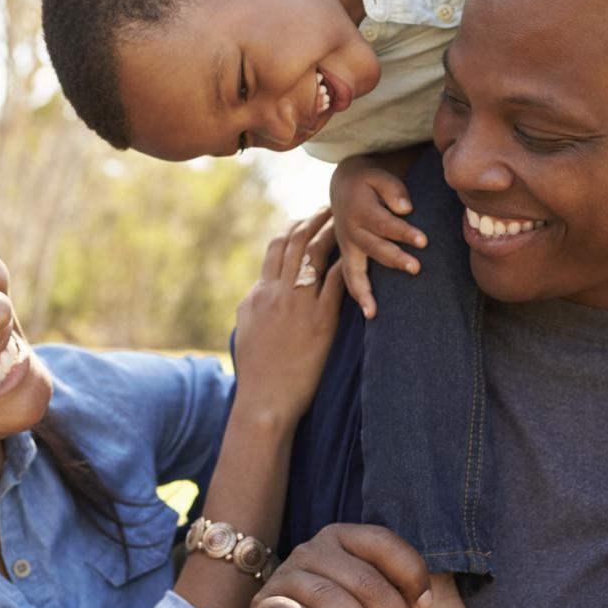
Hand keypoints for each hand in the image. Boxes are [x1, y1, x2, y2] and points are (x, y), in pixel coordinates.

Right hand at [233, 208, 346, 421]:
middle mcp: (276, 292)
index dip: (294, 227)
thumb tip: (258, 288)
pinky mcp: (320, 320)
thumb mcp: (246, 329)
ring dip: (332, 232)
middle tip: (332, 208)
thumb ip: (254, 303)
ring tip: (349, 220)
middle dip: (315, 219)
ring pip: (315, 253)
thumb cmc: (257, 371)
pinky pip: (337, 281)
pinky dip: (348, 262)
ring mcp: (298, 304)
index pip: (275, 247)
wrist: (265, 400)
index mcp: (259, 293)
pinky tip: (362, 251)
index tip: (308, 218)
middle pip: (296, 241)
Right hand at [249, 523, 467, 607]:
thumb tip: (435, 598)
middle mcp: (312, 549)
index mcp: (342, 538)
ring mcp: (287, 576)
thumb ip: (413, 595)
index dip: (412, 575)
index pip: (383, 543)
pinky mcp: (266, 606)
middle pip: (366, 580)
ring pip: (336, 602)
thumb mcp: (384, 605)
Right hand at [329, 157, 425, 318]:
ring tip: (374, 310)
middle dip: (394, 259)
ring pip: (355, 270)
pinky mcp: (347, 256)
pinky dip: (358, 295)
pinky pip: (349, 278)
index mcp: (359, 209)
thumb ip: (393, 189)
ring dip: (366, 290)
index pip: (384, 223)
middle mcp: (350, 230)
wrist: (343, 186)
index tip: (423, 241)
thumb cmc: (369, 182)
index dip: (403, 232)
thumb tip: (406, 208)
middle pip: (373, 247)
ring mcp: (347, 246)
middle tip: (416, 268)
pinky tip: (370, 313)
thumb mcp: (379, 177)